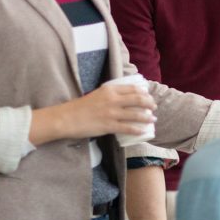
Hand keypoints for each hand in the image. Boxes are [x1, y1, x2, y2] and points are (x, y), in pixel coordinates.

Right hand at [30, 84, 156, 144]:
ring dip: (147, 117)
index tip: (148, 96)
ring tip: (153, 119)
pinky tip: (143, 131)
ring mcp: (111, 113)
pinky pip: (127, 128)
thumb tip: (124, 99)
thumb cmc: (80, 107)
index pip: (133, 88)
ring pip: (136, 114)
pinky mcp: (108, 126)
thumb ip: (110, 95)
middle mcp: (113, 100)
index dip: (144, 92)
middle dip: (149, 103)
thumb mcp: (97, 95)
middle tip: (154, 107)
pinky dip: (137, 129)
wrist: (65, 118)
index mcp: (110, 90)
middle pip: (138, 100)